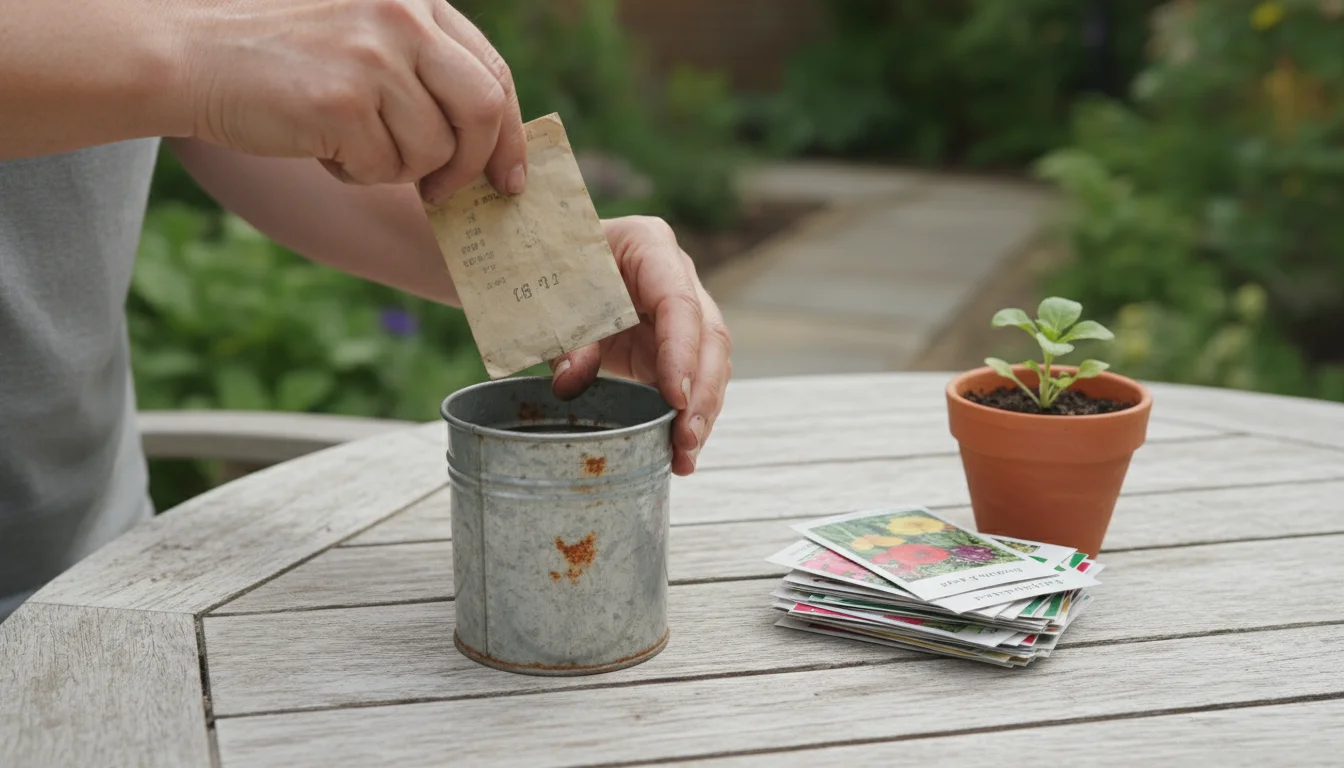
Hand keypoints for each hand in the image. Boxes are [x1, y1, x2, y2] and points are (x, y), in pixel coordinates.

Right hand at [175, 0, 523, 201]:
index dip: (510, 135)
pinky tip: (319, 144)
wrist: (188, 54)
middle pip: (486, 110)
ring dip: (396, 167)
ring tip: (348, 143)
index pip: (494, 71)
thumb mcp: (364, 37)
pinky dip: (356, 173)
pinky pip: (383, 167)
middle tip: (444, 192)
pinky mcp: (343, 100)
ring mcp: (374, 56)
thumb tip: (488, 145)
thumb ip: (422, 68)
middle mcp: (403, 17)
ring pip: (433, 150)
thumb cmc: (279, 57)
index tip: (509, 178)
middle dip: (473, 164)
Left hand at [549, 217, 732, 475]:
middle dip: (702, 393)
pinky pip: (692, 381)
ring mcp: (681, 314)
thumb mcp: (551, 295)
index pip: (679, 303)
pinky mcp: (673, 346)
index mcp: (649, 246)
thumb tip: (568, 382)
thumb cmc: (551, 268)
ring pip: (711, 364)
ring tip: (684, 457)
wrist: (546, 262)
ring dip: (701, 413)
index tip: (675, 398)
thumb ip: (565, 335)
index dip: (682, 352)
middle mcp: (677, 278)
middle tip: (686, 438)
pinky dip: (686, 416)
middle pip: (709, 337)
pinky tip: (679, 451)